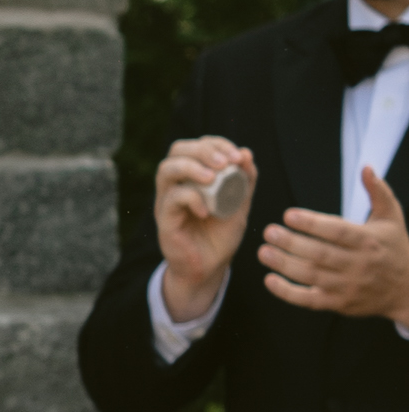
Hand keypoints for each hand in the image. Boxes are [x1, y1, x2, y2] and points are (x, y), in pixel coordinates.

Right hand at [154, 136, 253, 319]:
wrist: (210, 267)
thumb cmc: (221, 234)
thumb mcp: (240, 203)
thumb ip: (245, 180)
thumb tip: (246, 153)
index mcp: (192, 176)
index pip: (197, 145)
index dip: (217, 144)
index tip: (238, 156)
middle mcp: (176, 184)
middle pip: (178, 150)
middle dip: (204, 150)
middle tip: (225, 163)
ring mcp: (167, 200)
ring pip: (167, 169)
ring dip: (192, 167)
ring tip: (214, 177)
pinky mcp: (164, 219)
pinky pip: (172, 198)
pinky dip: (193, 198)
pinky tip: (207, 210)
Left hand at [260, 166, 408, 319]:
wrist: (407, 290)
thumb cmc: (394, 248)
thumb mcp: (391, 218)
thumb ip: (378, 192)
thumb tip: (366, 167)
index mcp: (369, 241)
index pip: (338, 231)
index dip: (312, 223)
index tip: (289, 214)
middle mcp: (359, 264)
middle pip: (320, 254)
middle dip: (291, 243)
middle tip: (269, 232)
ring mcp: (348, 286)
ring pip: (311, 276)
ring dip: (284, 265)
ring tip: (264, 251)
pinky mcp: (338, 303)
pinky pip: (309, 300)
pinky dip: (287, 292)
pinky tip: (269, 280)